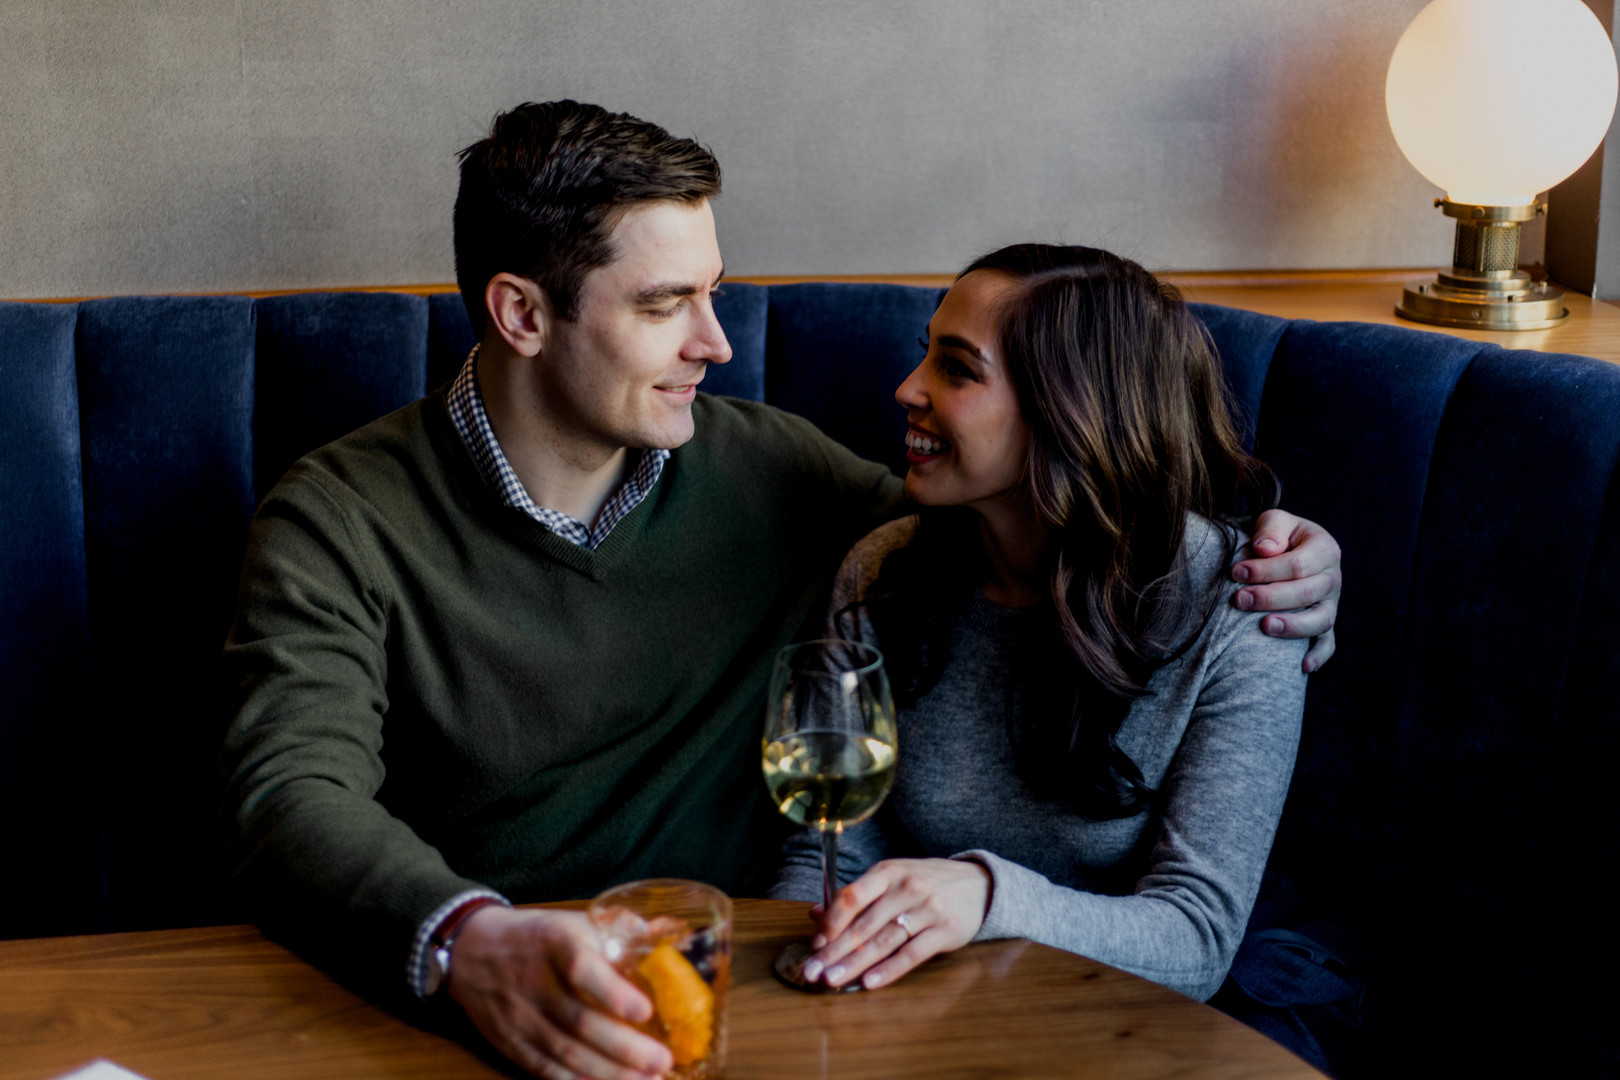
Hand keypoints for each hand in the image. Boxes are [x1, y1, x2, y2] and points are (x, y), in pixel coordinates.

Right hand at [448, 906, 672, 1079]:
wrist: (470, 952)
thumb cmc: (534, 936)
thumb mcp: (571, 922)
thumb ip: (617, 931)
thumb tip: (669, 934)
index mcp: (553, 943)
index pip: (581, 970)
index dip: (614, 993)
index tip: (645, 1011)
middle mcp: (535, 983)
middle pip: (580, 1022)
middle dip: (624, 1047)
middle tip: (662, 1060)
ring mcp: (521, 1018)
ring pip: (566, 1053)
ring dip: (610, 1072)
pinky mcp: (512, 1043)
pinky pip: (546, 1070)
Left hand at [801, 857, 990, 991]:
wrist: (979, 885)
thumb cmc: (927, 883)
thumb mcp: (893, 878)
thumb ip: (857, 896)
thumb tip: (815, 914)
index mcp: (888, 872)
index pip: (852, 896)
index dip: (831, 922)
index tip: (815, 945)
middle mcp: (907, 888)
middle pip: (864, 924)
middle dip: (835, 951)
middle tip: (813, 972)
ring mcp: (928, 908)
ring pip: (884, 940)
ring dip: (855, 963)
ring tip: (833, 980)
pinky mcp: (946, 930)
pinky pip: (912, 953)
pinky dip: (889, 969)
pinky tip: (869, 982)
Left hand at [1231, 508, 1342, 673]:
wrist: (1286, 550)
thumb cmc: (1276, 536)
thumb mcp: (1274, 521)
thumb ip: (1271, 529)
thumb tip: (1264, 548)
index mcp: (1325, 549)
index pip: (1298, 565)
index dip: (1266, 570)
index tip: (1235, 572)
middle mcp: (1333, 578)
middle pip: (1307, 593)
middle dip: (1270, 598)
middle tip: (1239, 600)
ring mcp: (1331, 604)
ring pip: (1320, 620)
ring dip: (1293, 626)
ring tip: (1264, 627)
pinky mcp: (1325, 624)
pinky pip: (1328, 643)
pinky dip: (1318, 656)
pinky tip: (1302, 666)